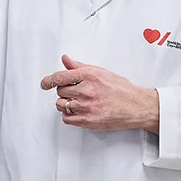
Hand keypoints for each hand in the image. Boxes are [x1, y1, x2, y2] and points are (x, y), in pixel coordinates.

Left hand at [39, 55, 158, 131]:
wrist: (135, 106)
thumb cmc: (121, 89)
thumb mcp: (100, 72)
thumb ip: (79, 66)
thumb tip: (65, 59)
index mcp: (89, 76)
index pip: (60, 77)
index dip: (49, 80)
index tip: (45, 83)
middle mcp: (87, 90)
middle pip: (60, 91)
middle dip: (64, 91)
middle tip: (73, 92)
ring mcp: (87, 106)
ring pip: (61, 105)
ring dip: (65, 104)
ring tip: (76, 102)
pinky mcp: (88, 120)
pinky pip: (67, 118)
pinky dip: (68, 115)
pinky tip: (77, 111)